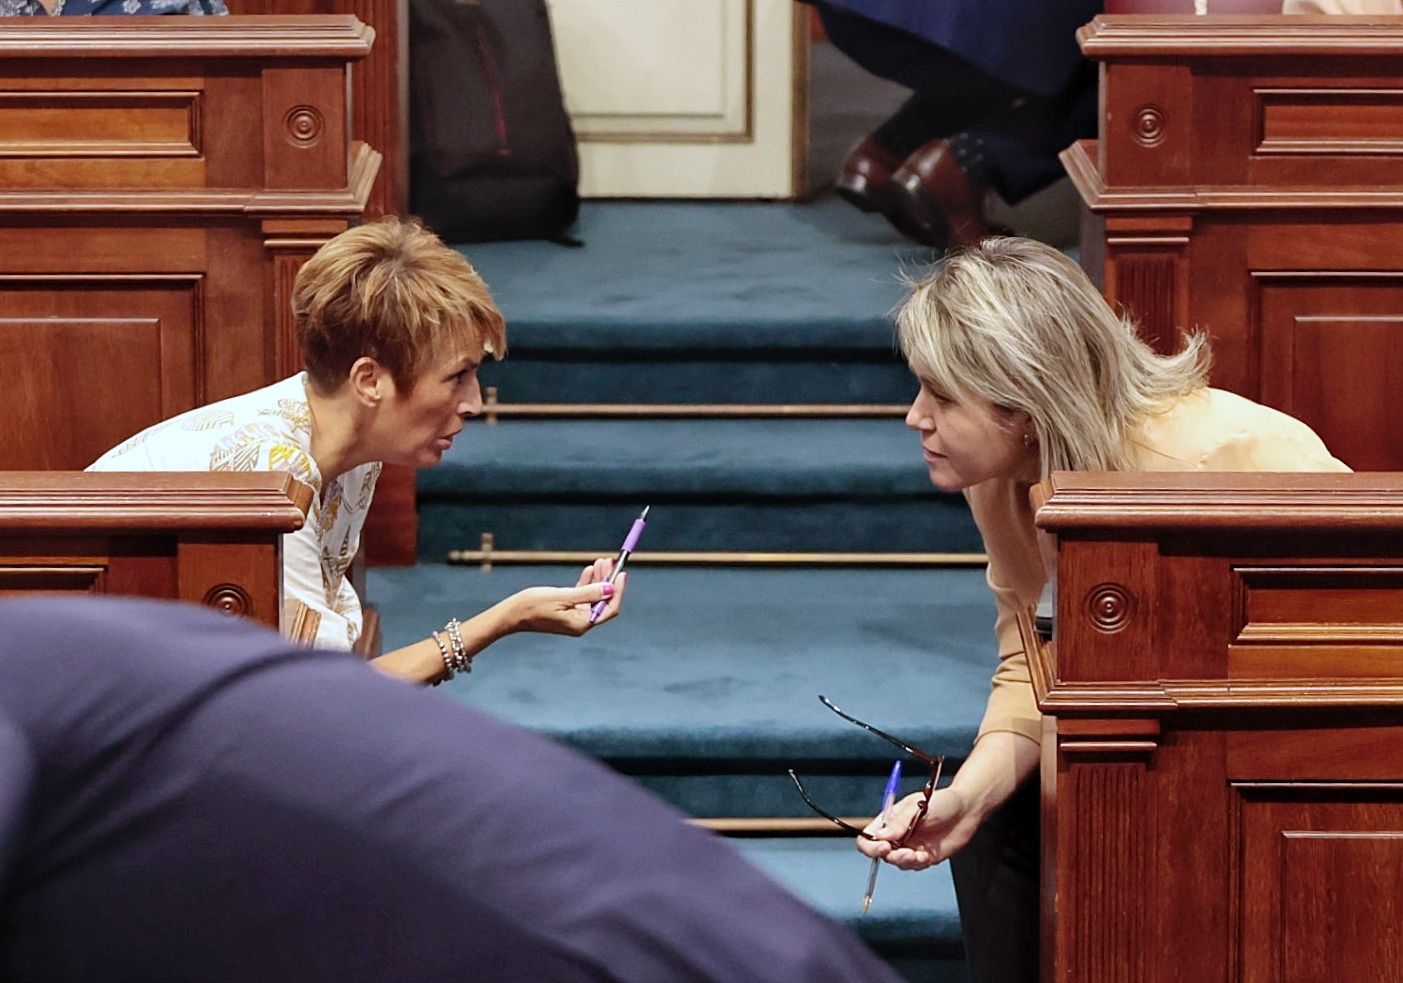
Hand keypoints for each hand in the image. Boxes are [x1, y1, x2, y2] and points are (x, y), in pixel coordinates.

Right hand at [501, 559, 626, 635]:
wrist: (511, 614)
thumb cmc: (534, 606)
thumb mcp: (563, 596)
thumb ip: (588, 592)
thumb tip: (610, 588)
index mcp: (582, 623)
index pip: (609, 608)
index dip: (618, 591)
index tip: (622, 574)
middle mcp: (580, 622)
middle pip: (602, 600)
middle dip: (608, 581)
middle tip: (610, 562)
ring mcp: (573, 617)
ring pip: (593, 596)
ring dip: (598, 579)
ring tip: (601, 562)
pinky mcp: (566, 610)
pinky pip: (582, 596)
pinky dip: (586, 583)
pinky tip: (589, 570)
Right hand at [854, 786, 981, 870]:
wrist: (967, 810)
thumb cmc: (942, 802)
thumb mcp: (918, 807)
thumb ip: (900, 823)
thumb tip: (880, 836)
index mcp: (889, 820)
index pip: (868, 836)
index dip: (870, 844)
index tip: (882, 846)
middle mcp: (896, 835)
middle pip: (879, 853)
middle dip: (889, 855)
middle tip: (904, 852)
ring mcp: (910, 847)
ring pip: (896, 862)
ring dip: (903, 860)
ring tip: (917, 854)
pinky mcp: (924, 857)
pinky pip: (913, 866)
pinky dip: (916, 864)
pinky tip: (925, 856)